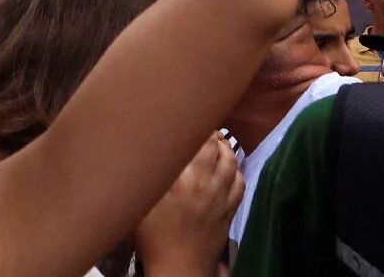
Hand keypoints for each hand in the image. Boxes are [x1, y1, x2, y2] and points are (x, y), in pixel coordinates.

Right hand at [132, 133, 243, 273]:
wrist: (178, 268)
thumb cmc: (154, 237)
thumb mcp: (143, 202)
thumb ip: (150, 175)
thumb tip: (150, 149)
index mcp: (185, 179)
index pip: (200, 142)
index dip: (199, 127)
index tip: (190, 120)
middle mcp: (208, 185)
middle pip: (219, 150)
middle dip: (214, 135)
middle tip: (204, 129)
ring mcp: (221, 199)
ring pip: (233, 165)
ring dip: (227, 150)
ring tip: (218, 143)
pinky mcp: (229, 213)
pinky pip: (240, 185)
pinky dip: (237, 172)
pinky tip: (230, 169)